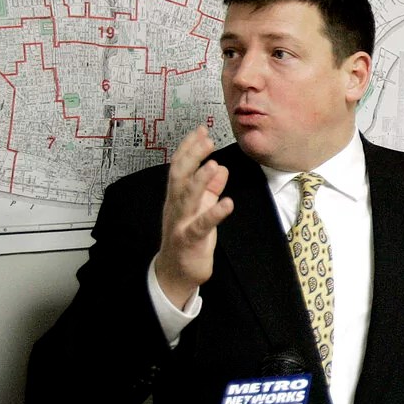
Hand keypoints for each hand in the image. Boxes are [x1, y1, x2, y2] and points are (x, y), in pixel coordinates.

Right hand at [153, 126, 233, 308]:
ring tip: (214, 164)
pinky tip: (228, 203)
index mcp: (177, 196)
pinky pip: (201, 225)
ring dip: (200, 180)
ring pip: (187, 198)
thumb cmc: (188, 238)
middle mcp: (175, 206)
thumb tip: (221, 167)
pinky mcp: (189, 240)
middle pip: (180, 175)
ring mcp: (180, 223)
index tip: (201, 130)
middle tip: (207, 139)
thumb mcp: (201, 209)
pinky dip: (214, 214)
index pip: (180, 166)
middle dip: (192, 156)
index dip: (189, 148)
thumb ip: (210, 189)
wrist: (175, 273)